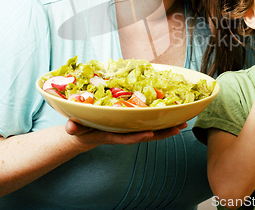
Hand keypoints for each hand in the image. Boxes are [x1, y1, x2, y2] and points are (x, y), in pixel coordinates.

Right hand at [65, 120, 187, 147]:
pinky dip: (161, 121)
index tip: (149, 134)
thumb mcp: (75, 127)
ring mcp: (130, 129)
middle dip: (163, 133)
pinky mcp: (132, 124)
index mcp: (112, 134)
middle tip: (179, 128)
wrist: (83, 131)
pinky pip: (149, 123)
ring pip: (151, 130)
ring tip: (184, 123)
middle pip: (146, 135)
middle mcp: (124, 133)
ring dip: (167, 127)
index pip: (127, 137)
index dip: (138, 136)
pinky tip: (173, 116)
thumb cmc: (80, 128)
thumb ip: (73, 127)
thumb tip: (69, 128)